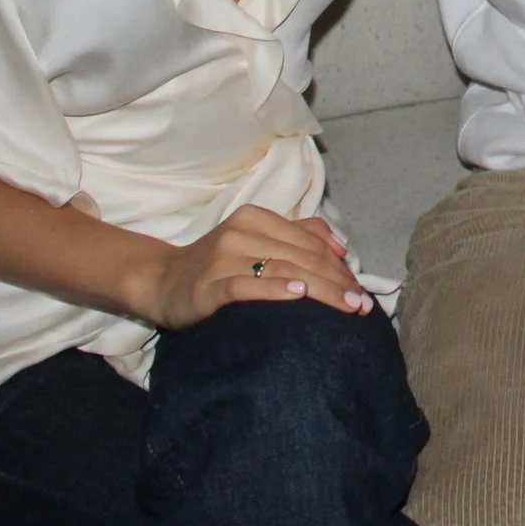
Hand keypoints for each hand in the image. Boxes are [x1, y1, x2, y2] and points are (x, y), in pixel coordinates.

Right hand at [131, 206, 369, 330]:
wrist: (162, 281)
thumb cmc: (217, 265)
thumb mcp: (256, 241)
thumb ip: (297, 237)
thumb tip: (340, 246)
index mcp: (257, 218)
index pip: (312, 242)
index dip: (341, 267)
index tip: (362, 291)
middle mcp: (242, 231)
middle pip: (303, 257)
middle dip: (338, 282)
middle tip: (362, 306)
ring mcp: (224, 257)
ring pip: (284, 269)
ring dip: (321, 290)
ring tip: (345, 307)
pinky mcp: (208, 285)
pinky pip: (246, 285)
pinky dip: (274, 290)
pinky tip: (298, 297)